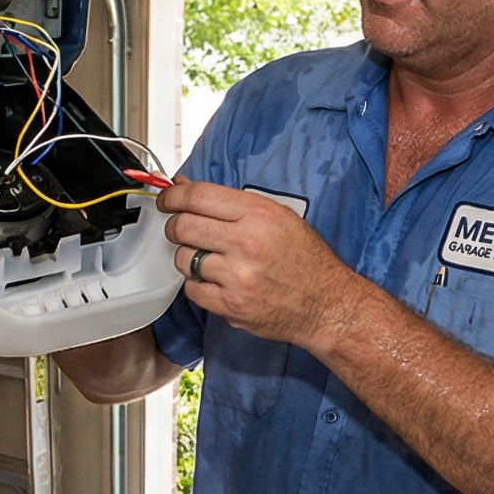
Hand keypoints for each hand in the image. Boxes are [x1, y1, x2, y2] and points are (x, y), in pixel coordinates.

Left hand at [159, 179, 366, 349]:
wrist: (326, 304)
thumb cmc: (305, 260)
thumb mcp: (278, 217)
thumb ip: (232, 203)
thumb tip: (185, 188)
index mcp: (259, 215)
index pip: (198, 197)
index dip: (173, 196)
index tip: (167, 199)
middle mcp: (247, 243)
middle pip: (183, 226)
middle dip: (176, 226)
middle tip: (182, 229)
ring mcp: (238, 277)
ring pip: (183, 259)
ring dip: (188, 257)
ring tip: (209, 259)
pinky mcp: (232, 305)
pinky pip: (192, 290)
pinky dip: (198, 285)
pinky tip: (217, 281)